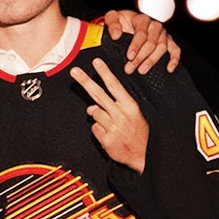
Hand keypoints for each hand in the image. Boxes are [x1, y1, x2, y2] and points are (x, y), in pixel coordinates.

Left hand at [70, 58, 147, 173]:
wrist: (143, 155)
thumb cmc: (138, 134)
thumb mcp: (132, 116)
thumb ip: (113, 107)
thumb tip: (92, 107)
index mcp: (129, 106)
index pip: (114, 86)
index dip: (104, 73)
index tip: (96, 62)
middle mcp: (120, 114)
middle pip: (98, 94)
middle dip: (85, 81)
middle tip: (74, 71)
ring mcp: (112, 126)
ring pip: (94, 112)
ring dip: (97, 116)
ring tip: (109, 124)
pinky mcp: (105, 138)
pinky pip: (94, 128)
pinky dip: (98, 130)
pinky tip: (108, 134)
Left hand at [102, 9, 181, 74]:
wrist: (127, 22)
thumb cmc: (120, 21)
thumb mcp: (112, 18)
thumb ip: (112, 24)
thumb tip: (116, 35)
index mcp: (142, 19)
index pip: (141, 33)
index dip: (135, 45)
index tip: (129, 56)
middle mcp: (155, 26)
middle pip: (151, 43)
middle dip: (141, 57)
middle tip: (130, 68)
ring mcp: (163, 34)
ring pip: (162, 48)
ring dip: (152, 60)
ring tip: (141, 71)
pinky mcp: (168, 41)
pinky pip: (175, 49)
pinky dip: (174, 59)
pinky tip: (169, 69)